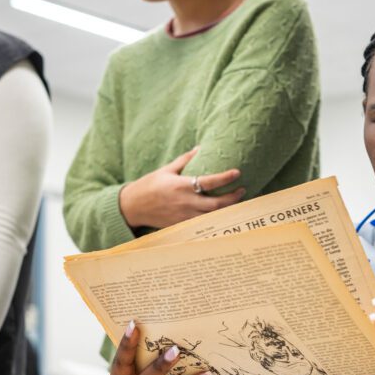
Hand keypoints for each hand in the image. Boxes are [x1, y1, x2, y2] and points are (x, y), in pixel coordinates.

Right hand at [119, 147, 243, 228]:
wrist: (133, 207)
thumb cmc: (149, 185)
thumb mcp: (166, 170)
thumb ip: (185, 160)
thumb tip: (200, 148)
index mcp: (181, 186)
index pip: (209, 182)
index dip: (225, 178)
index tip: (237, 173)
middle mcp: (185, 202)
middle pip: (216, 203)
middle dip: (232, 198)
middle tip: (242, 190)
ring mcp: (184, 216)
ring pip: (213, 216)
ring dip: (227, 210)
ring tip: (237, 203)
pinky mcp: (182, 225)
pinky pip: (203, 225)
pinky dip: (215, 220)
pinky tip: (224, 216)